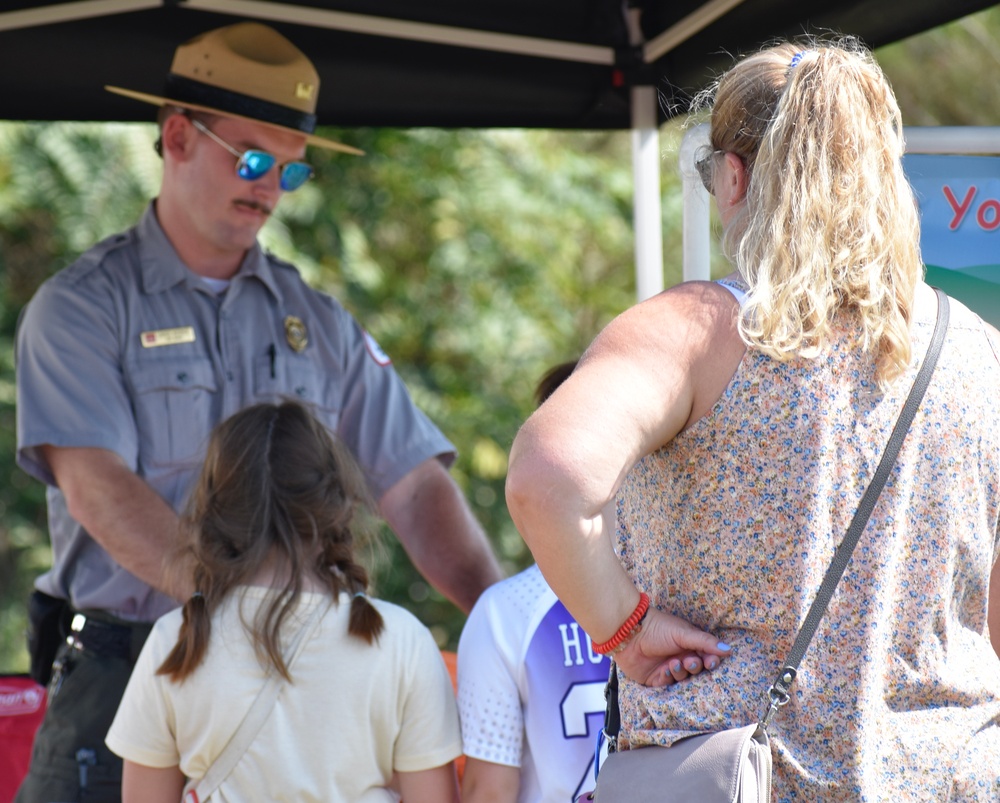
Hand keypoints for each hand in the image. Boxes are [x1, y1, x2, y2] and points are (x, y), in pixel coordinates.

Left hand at [612, 608, 730, 686]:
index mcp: (688, 644)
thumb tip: (729, 650)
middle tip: (690, 661)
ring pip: (683, 678)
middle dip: (696, 666)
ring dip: (681, 672)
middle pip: (696, 669)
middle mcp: (680, 656)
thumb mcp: (684, 633)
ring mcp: (668, 668)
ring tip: (675, 663)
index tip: (712, 662)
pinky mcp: (655, 679)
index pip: (706, 656)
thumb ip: (705, 642)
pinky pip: (668, 684)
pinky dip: (669, 678)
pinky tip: (665, 669)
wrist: (629, 633)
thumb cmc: (657, 628)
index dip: (711, 661)